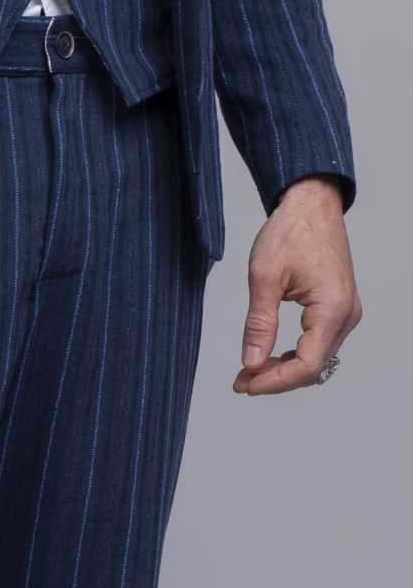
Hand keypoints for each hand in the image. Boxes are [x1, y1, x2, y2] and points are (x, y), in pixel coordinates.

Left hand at [233, 174, 361, 394]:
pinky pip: (320, 342)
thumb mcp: (264, 276)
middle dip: (276, 379)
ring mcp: (346, 312)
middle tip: (241, 381)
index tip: (245, 383)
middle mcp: (347, 315)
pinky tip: (271, 354)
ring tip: (250, 370)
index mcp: (332, 309)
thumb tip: (251, 361)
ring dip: (286, 368)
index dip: (274, 381)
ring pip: (318, 358)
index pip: (307, 365)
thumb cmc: (291, 231)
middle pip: (314, 367)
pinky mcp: (339, 307)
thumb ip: (259, 323)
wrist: (311, 204)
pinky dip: (296, 353)